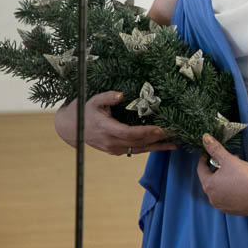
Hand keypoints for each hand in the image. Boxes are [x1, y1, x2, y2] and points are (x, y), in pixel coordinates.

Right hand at [54, 91, 176, 155]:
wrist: (72, 129)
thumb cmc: (84, 111)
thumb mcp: (93, 100)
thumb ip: (107, 97)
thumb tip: (121, 95)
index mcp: (106, 129)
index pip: (130, 133)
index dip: (146, 131)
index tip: (161, 128)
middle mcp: (111, 142)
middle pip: (138, 142)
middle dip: (158, 138)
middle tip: (176, 132)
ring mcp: (114, 149)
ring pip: (139, 149)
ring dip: (157, 147)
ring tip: (174, 144)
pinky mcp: (117, 151)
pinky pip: (136, 150)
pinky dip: (150, 148)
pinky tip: (163, 146)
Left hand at [197, 134, 247, 215]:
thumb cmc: (244, 176)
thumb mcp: (228, 159)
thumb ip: (215, 149)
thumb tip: (205, 138)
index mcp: (209, 185)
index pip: (201, 170)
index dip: (204, 160)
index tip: (208, 154)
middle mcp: (213, 198)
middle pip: (211, 180)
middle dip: (218, 169)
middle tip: (227, 161)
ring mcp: (223, 206)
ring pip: (220, 190)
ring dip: (224, 181)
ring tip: (237, 172)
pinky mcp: (234, 211)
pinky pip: (229, 199)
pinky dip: (232, 191)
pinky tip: (242, 185)